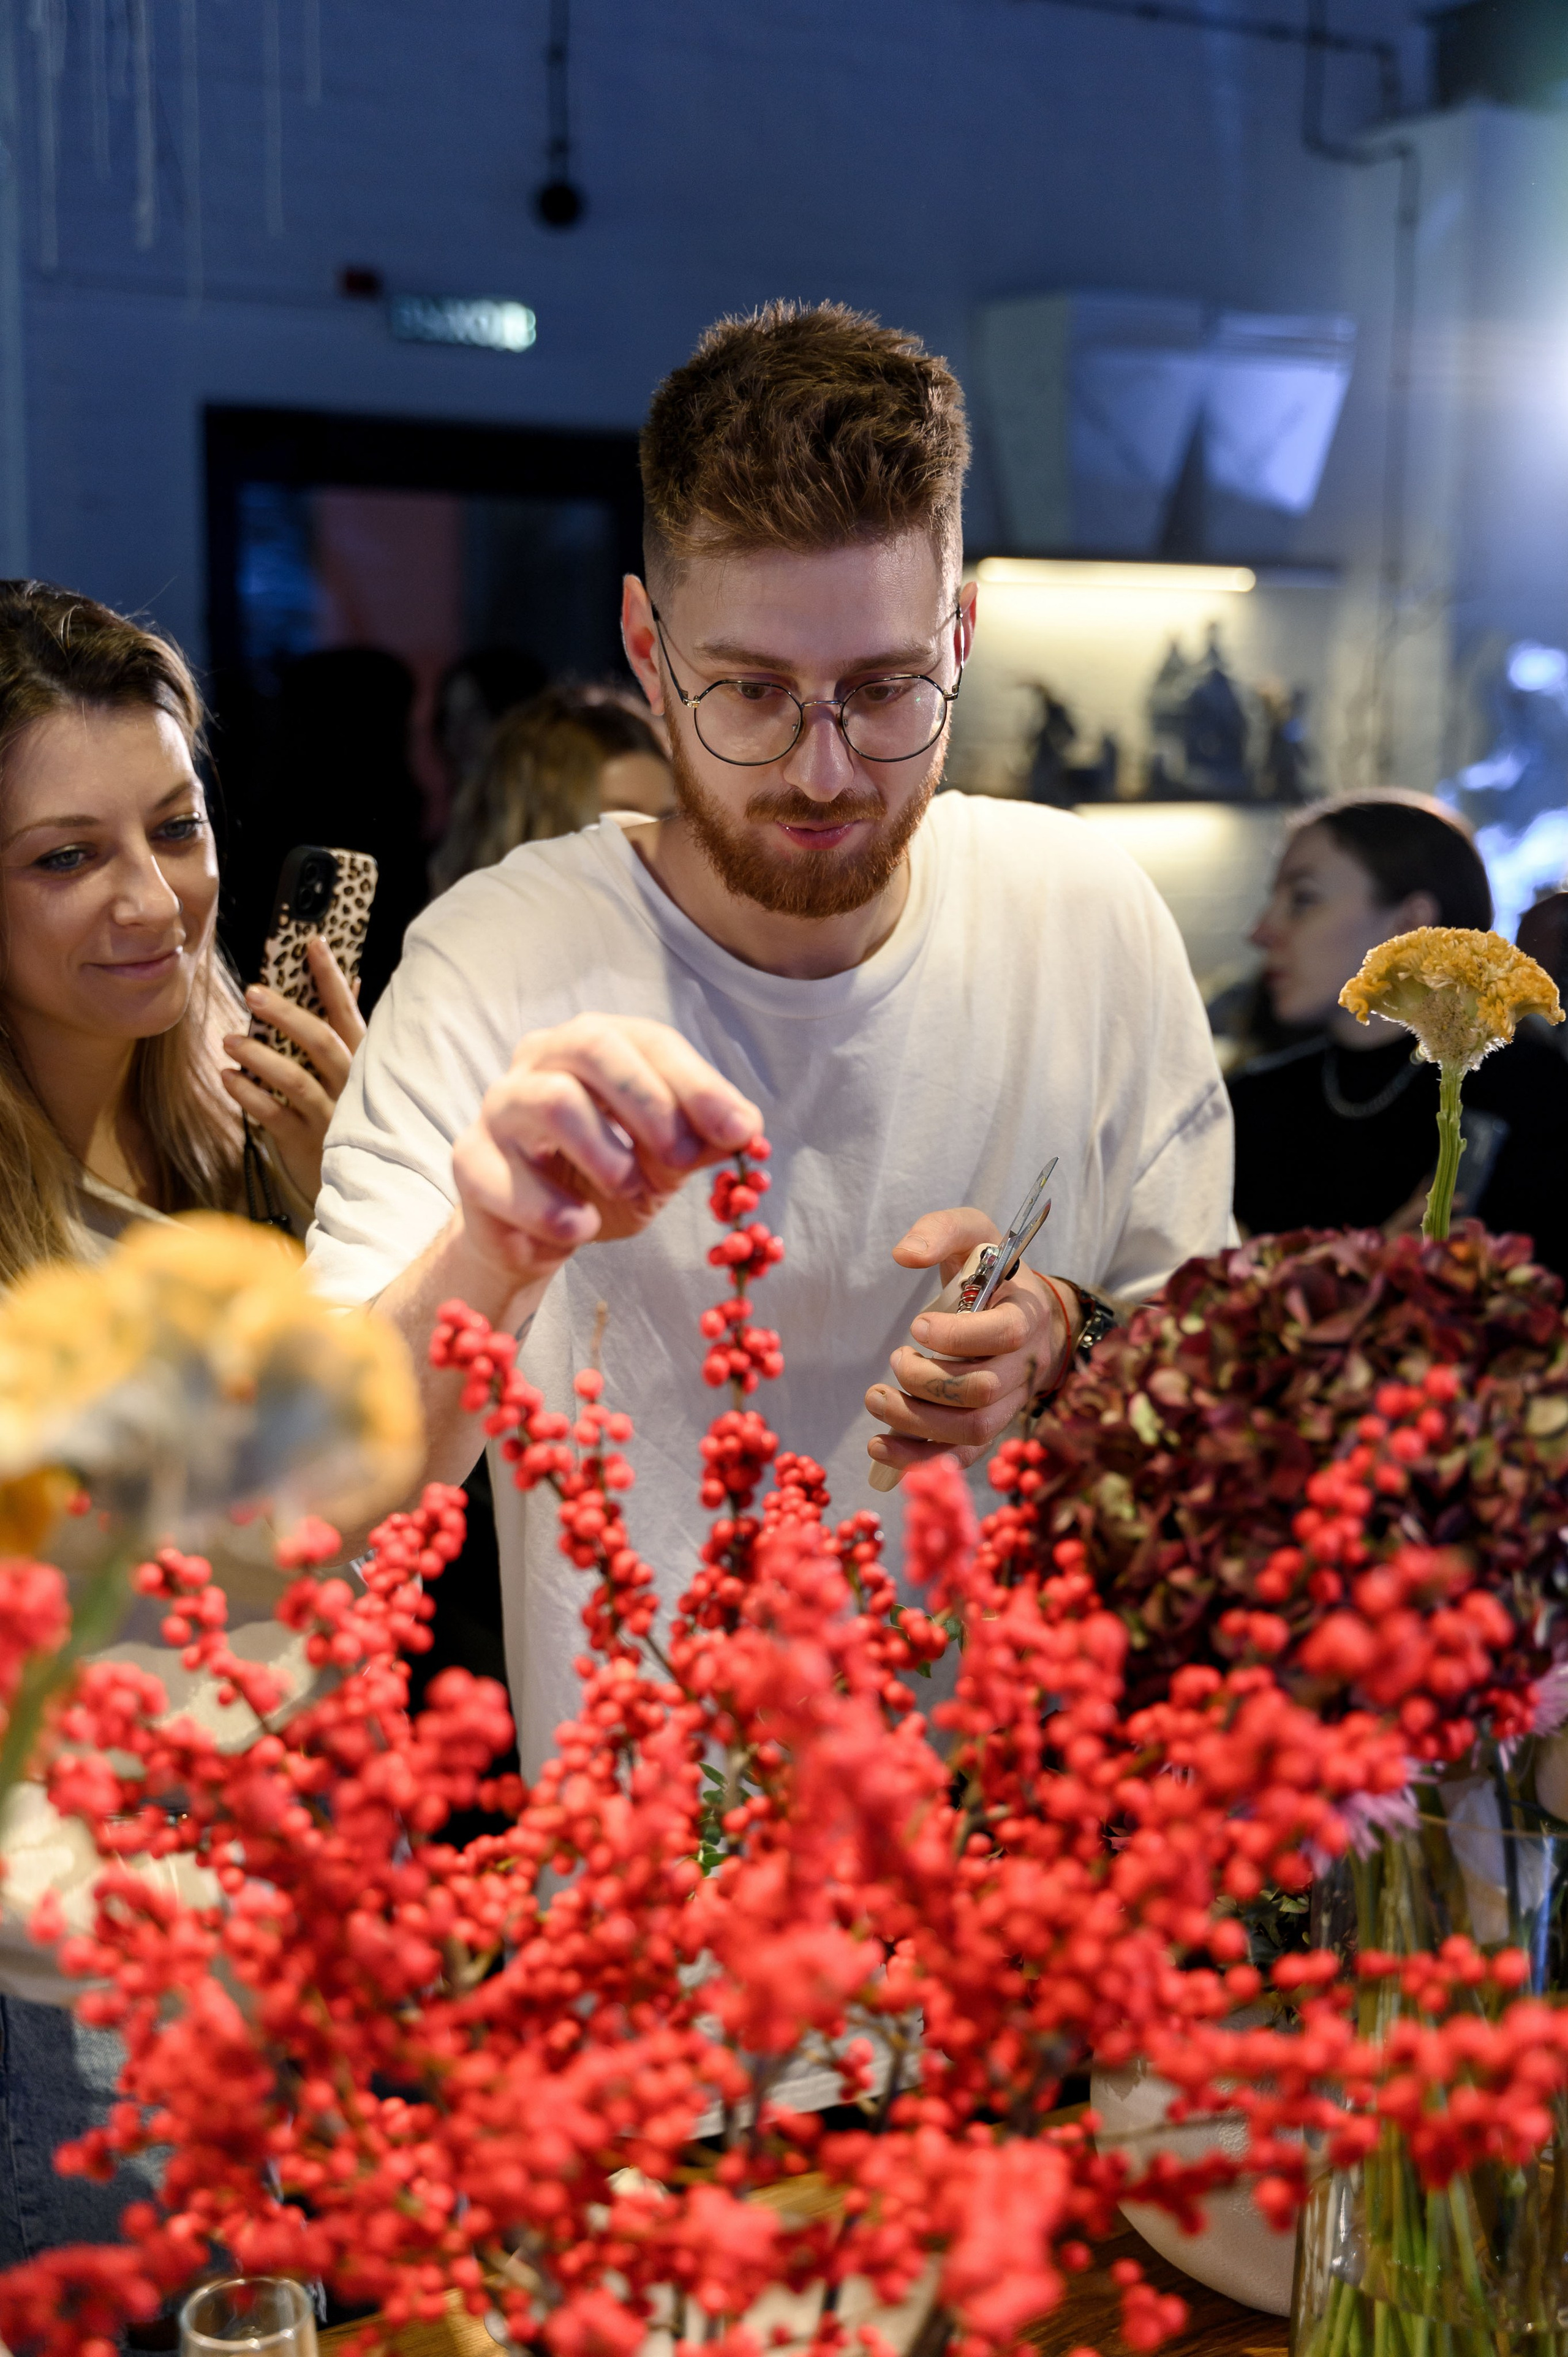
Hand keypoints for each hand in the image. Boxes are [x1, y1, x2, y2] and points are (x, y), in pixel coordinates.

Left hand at [222, 935, 366, 1211]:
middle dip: (288, 1014)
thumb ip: (350, 1030)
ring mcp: (331, 1115)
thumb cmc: (351, 1118)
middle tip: (254, 993)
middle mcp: (352, 1086)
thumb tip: (353, 982)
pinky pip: (274, 1115)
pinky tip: (227, 1078)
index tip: (312, 944)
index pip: (348, 1012)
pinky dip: (249, 1095)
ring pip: (295, 1079)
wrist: (358, 1184)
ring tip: (229, 1041)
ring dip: (259, 1056)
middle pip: (321, 1042)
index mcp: (364, 1062)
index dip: (331, 978)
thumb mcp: (359, 1073)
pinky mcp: (308, 1142)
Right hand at [450, 1014, 760, 1287]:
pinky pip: (509, 1177)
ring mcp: (500, 1107)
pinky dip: (556, 1210)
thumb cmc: (607, 1178)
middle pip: (593, 1047)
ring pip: (553, 1101)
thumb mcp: (666, 1158)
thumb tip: (747, 1128)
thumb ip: (704, 1140)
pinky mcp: (470, 1161)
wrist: (539, 1233)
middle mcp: (541, 1061)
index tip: (740, 1131)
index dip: (698, 1084)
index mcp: (596, 1046)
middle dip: (649, 1102)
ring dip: (606, 1154)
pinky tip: (582, 1226)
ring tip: (629, 1191)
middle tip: (679, 1158)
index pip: (649, 1041)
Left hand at [865, 1207, 1075, 1482]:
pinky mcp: (991, 1426)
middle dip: (926, 1381)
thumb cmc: (991, 1273)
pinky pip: (963, 1454)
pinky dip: (919, 1457)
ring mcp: (1010, 1400)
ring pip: (973, 1428)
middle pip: (982, 1389)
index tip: (917, 1326)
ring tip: (877, 1399)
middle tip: (896, 1359)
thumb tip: (904, 1254)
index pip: (1004, 1334)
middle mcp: (1024, 1363)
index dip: (957, 1336)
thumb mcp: (973, 1234)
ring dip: (915, 1421)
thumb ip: (941, 1231)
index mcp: (1025, 1314)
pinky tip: (880, 1447)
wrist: (1026, 1313)